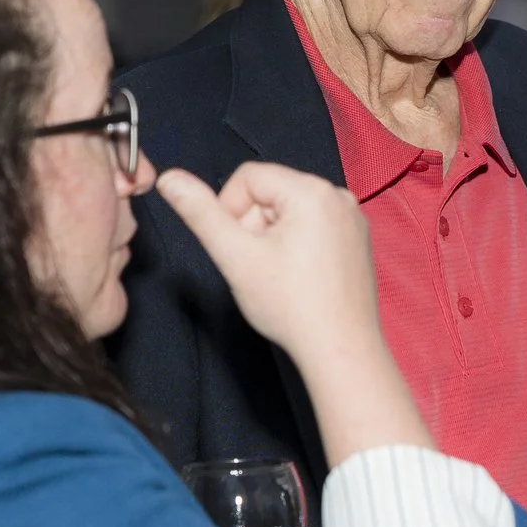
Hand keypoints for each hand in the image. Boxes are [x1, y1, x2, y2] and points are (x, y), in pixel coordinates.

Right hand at [156, 163, 379, 363]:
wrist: (340, 350)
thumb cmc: (289, 305)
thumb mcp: (235, 256)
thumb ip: (200, 213)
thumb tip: (169, 177)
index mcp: (312, 190)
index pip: (248, 176)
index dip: (229, 209)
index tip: (236, 248)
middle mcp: (338, 195)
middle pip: (271, 192)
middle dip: (253, 225)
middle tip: (258, 266)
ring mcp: (353, 218)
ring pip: (290, 210)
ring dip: (273, 236)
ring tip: (278, 275)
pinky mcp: (358, 239)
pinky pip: (314, 225)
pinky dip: (297, 245)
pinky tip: (298, 278)